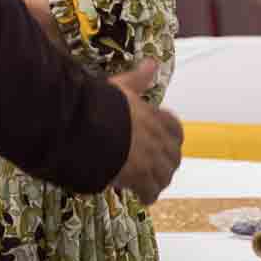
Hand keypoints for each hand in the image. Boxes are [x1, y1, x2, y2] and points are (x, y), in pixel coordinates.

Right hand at [107, 61, 182, 204]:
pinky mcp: (139, 177)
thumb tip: (153, 63)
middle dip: (167, 162)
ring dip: (159, 180)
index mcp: (153, 115)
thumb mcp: (119, 87)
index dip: (172, 136)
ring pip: (164, 174)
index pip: (174, 128)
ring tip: (151, 185)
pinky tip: (143, 198)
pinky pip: (150, 190)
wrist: (87, 127)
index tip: (166, 141)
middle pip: (173, 155)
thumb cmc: (100, 104)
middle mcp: (156, 139)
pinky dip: (148, 195)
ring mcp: (150, 159)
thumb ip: (137, 78)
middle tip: (156, 168)